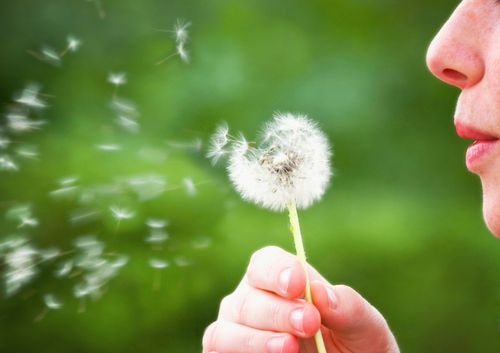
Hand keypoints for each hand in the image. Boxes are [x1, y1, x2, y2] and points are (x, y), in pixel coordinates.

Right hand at [202, 246, 398, 352]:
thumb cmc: (356, 348)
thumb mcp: (366, 329)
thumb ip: (350, 308)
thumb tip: (321, 292)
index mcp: (281, 282)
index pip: (265, 263)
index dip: (278, 271)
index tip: (299, 284)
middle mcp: (252, 302)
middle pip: (249, 297)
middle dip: (278, 311)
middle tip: (309, 323)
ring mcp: (236, 332)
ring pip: (226, 329)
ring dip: (255, 339)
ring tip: (288, 347)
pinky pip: (218, 351)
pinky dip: (241, 352)